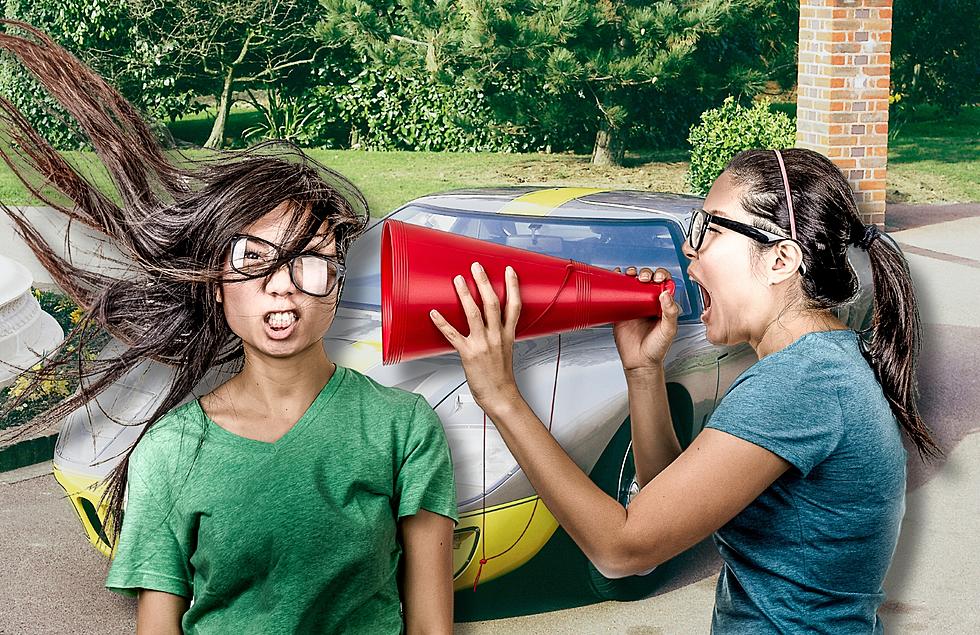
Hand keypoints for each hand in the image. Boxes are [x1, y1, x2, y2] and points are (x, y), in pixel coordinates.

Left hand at [429, 262, 523, 415]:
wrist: (500, 395)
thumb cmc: (501, 375)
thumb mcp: (507, 349)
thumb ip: (499, 332)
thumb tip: (490, 320)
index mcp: (507, 334)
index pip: (514, 305)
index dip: (512, 286)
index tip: (508, 270)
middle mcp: (496, 336)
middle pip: (492, 303)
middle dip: (484, 282)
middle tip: (476, 267)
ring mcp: (482, 344)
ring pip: (474, 314)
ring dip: (465, 295)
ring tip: (458, 280)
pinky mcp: (468, 354)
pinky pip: (453, 335)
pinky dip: (442, 323)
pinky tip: (434, 313)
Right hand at [611, 267, 678, 372]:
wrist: (639, 362)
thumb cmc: (657, 348)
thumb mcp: (668, 330)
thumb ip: (670, 312)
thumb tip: (666, 294)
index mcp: (663, 304)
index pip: (664, 283)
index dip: (661, 275)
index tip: (657, 279)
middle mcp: (649, 302)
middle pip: (648, 279)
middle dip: (646, 273)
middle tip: (643, 279)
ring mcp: (634, 304)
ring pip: (633, 282)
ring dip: (632, 273)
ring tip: (630, 274)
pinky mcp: (621, 310)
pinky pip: (618, 292)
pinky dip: (616, 281)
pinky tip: (616, 276)